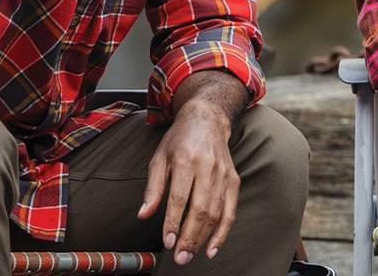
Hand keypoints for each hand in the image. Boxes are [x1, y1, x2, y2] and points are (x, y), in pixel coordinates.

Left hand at [138, 101, 237, 265]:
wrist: (207, 120)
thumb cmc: (179, 140)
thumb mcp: (159, 158)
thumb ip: (153, 188)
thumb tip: (143, 215)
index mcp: (185, 160)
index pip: (180, 197)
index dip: (173, 222)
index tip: (167, 242)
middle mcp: (207, 167)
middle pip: (200, 208)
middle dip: (190, 237)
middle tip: (180, 257)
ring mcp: (223, 174)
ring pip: (216, 212)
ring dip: (203, 238)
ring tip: (190, 255)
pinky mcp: (233, 180)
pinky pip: (230, 211)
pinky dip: (223, 232)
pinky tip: (212, 248)